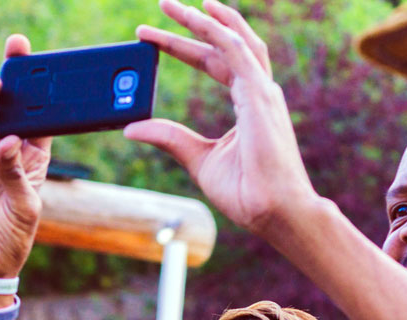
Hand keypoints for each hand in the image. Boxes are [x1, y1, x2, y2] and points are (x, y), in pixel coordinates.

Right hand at [0, 35, 50, 279]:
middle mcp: (4, 157)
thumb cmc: (7, 244)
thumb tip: (9, 141)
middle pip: (11, 111)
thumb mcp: (26, 209)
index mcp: (30, 165)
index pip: (39, 123)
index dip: (44, 98)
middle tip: (20, 50)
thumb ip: (17, 174)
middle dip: (15, 82)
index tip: (49, 71)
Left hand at [125, 0, 315, 237]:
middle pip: (221, 45)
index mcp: (248, 105)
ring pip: (233, 40)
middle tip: (163, 5)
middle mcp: (258, 92)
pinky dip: (220, 32)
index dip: (182, 47)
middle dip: (191, 24)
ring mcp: (262, 92)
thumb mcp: (197, 159)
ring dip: (205, 19)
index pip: (213, 63)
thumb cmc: (247, 193)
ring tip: (175, 5)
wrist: (274, 211)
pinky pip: (238, 53)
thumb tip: (133, 127)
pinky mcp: (260, 96)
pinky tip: (201, 18)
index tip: (152, 37)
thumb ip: (169, 137)